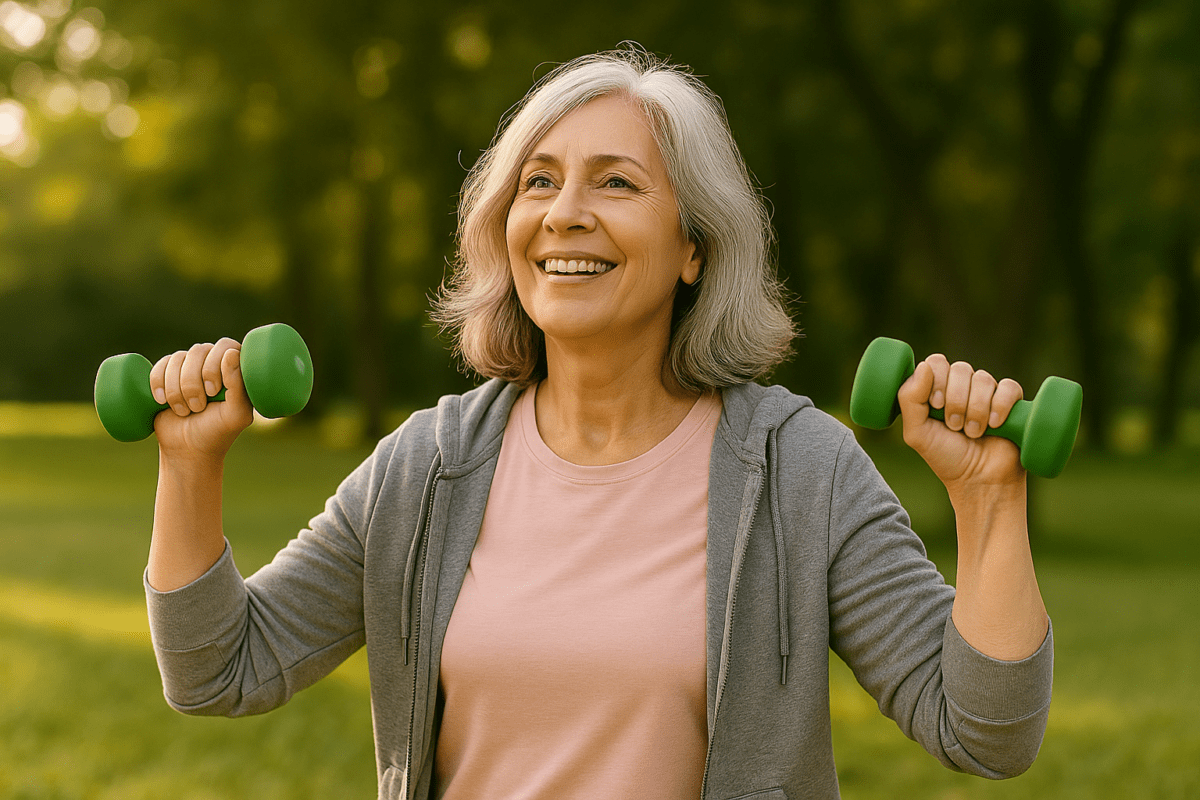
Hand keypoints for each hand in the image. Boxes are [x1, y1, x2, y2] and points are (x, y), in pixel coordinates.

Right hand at [148, 338, 253, 458]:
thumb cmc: (217, 432)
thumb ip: (239, 387)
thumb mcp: (235, 415)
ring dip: (176, 388)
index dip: (214, 366)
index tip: (213, 392)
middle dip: (193, 383)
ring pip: (177, 358)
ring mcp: (190, 367)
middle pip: (198, 350)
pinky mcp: (168, 375)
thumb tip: (231, 353)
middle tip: (198, 408)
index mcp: (235, 368)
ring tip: (184, 411)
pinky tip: (161, 400)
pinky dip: (158, 382)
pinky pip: (160, 365)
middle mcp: (213, 362)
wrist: (188, 450)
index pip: (225, 345)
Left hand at [896, 354, 1025, 492]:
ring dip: (975, 409)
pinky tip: (994, 425)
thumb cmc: (945, 457)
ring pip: (983, 378)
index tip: (936, 406)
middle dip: (955, 400)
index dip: (937, 380)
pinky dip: (1000, 406)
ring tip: (972, 433)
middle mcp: (962, 387)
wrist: (978, 480)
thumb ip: (910, 399)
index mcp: (937, 389)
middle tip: (954, 426)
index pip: (936, 362)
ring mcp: (987, 393)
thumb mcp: (916, 432)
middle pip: (960, 368)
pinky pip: (1008, 388)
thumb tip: (923, 366)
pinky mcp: (1011, 402)